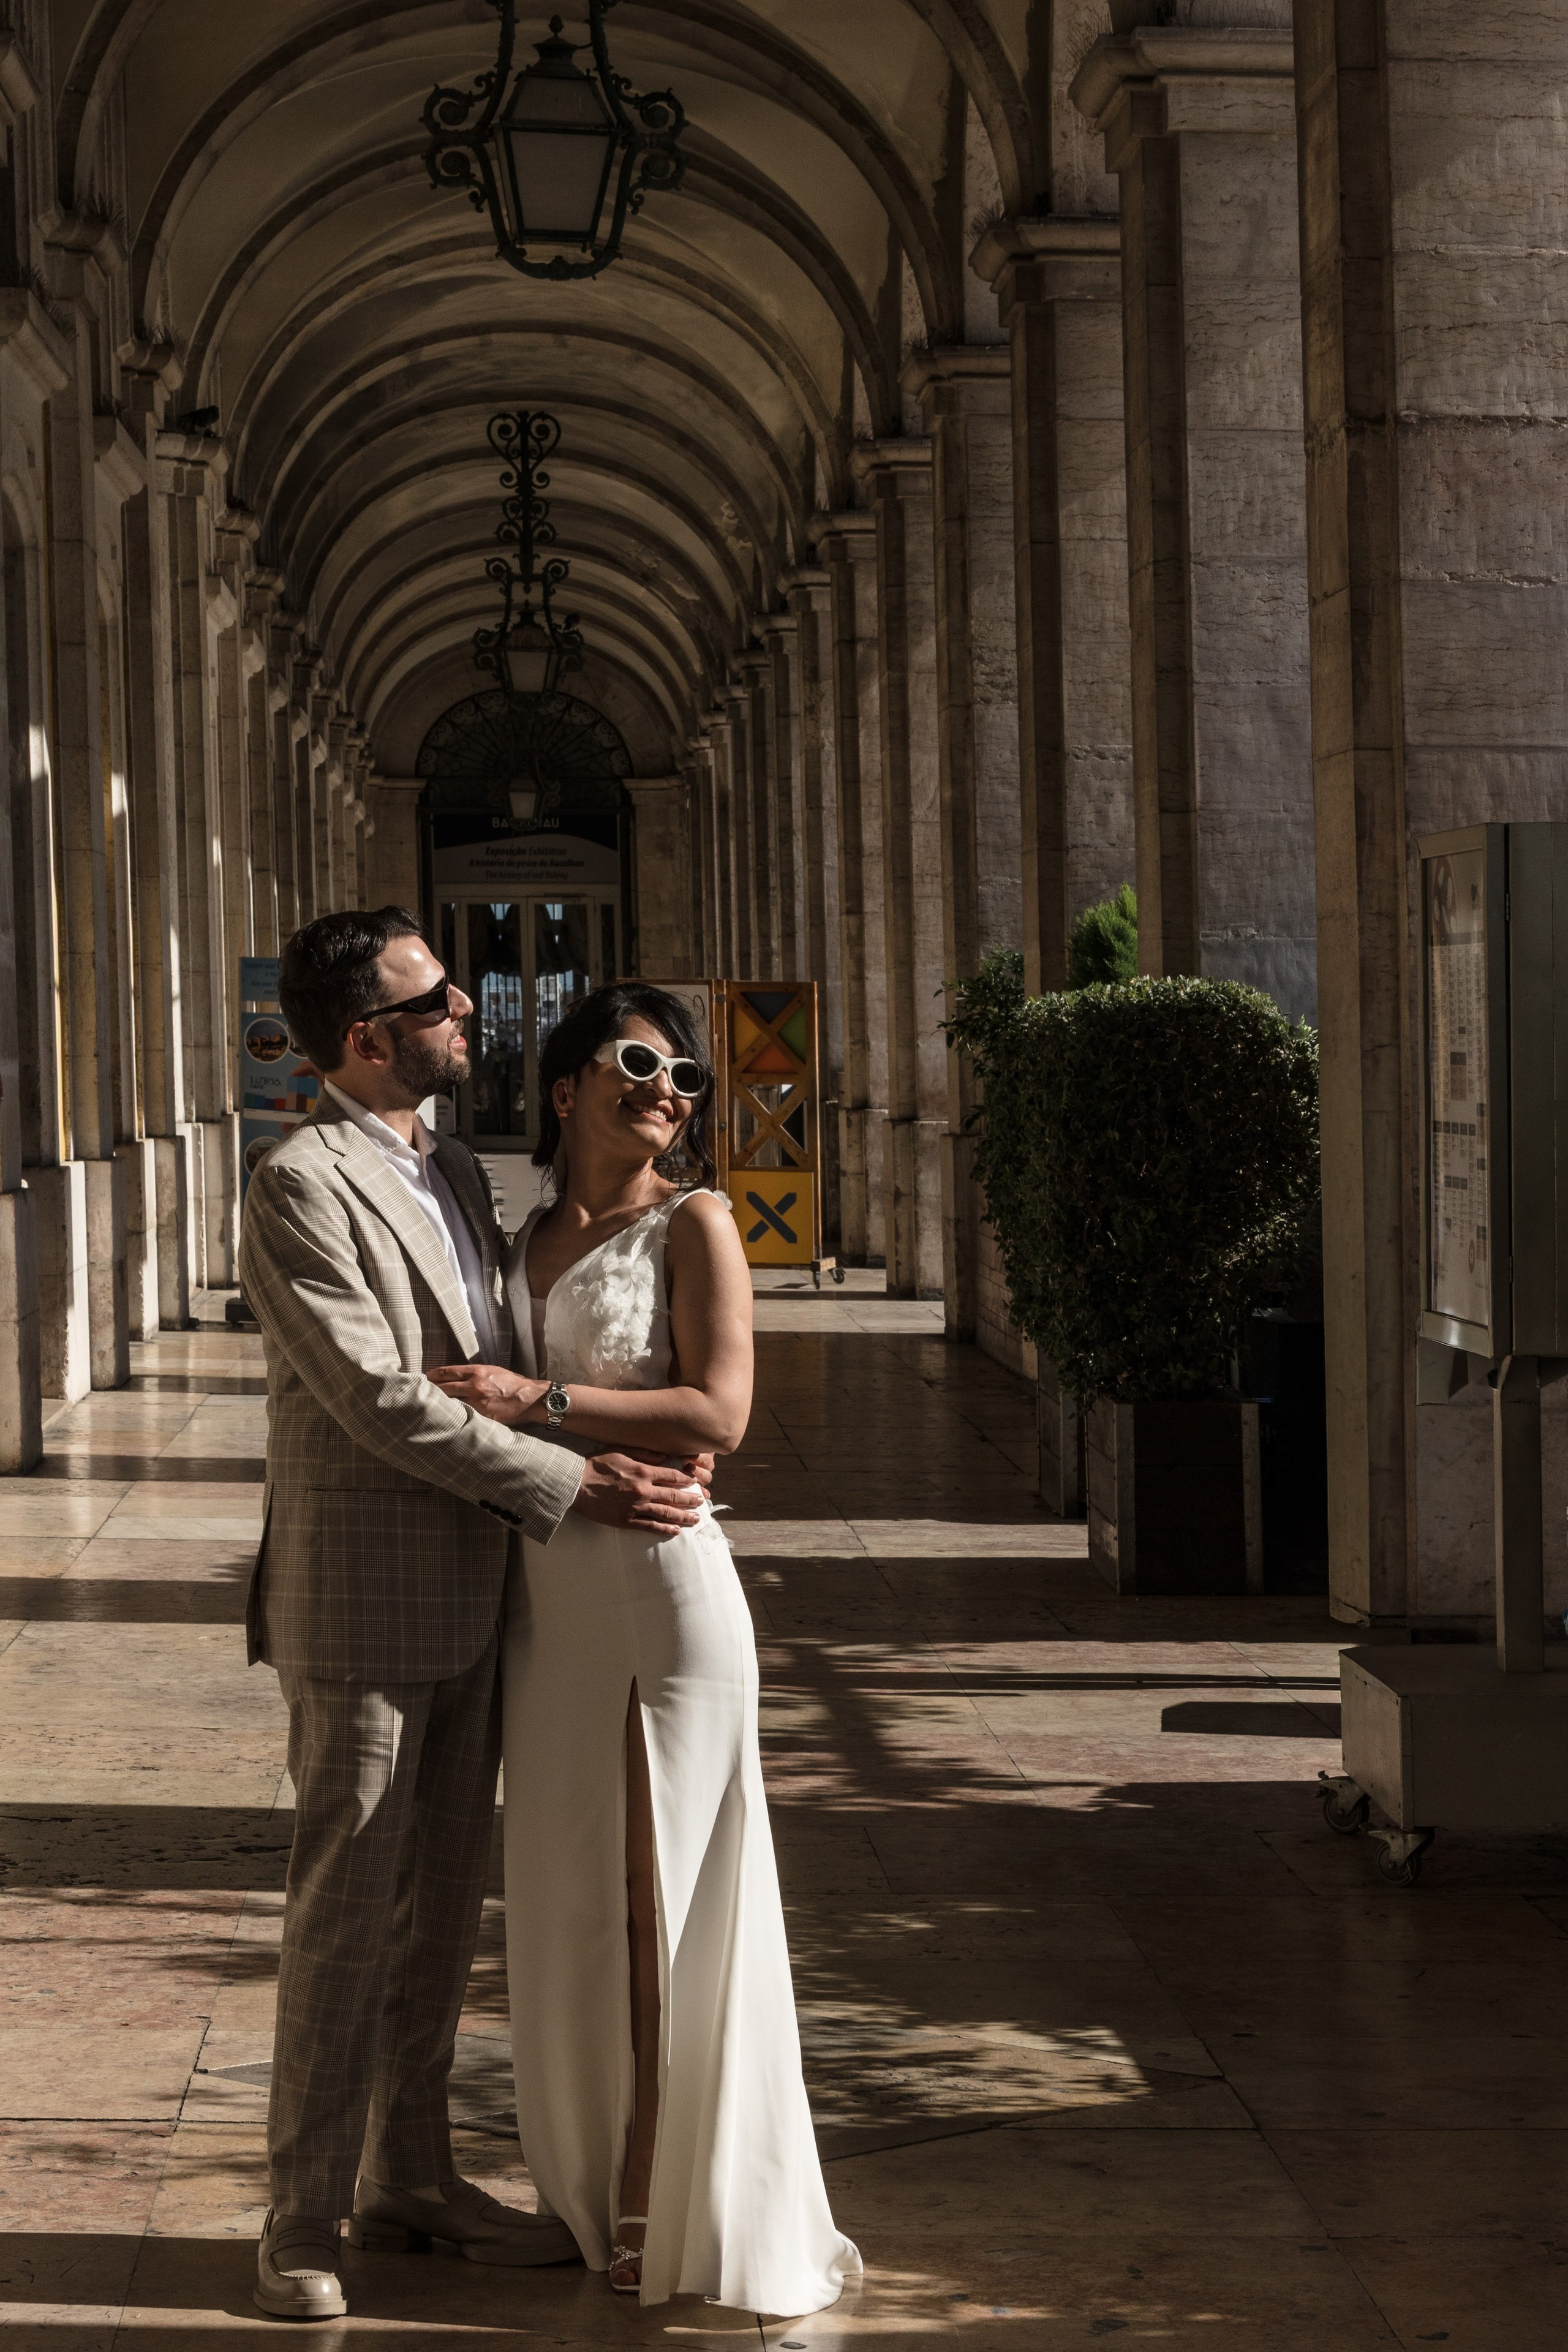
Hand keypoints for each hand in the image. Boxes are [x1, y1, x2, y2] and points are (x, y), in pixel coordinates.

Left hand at [428, 1363, 547, 1426]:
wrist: (530, 1398)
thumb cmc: (513, 1384)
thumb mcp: (493, 1371)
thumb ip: (474, 1375)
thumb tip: (456, 1379)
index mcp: (477, 1371)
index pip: (446, 1372)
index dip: (432, 1375)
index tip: (423, 1378)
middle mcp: (474, 1385)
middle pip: (443, 1388)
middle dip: (430, 1391)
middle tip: (418, 1394)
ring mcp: (477, 1402)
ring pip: (451, 1403)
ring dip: (439, 1406)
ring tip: (427, 1408)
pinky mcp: (482, 1416)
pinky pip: (463, 1416)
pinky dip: (454, 1417)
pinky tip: (446, 1420)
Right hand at [573, 1452, 705, 1531]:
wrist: (575, 1485)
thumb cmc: (596, 1465)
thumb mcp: (620, 1451)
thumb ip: (644, 1453)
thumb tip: (665, 1457)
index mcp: (643, 1471)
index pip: (672, 1476)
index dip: (687, 1479)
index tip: (697, 1482)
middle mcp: (643, 1491)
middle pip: (673, 1496)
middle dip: (690, 1499)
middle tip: (702, 1502)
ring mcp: (635, 1507)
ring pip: (666, 1513)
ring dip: (683, 1516)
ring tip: (696, 1519)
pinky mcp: (626, 1521)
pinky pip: (649, 1526)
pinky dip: (664, 1529)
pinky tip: (675, 1531)